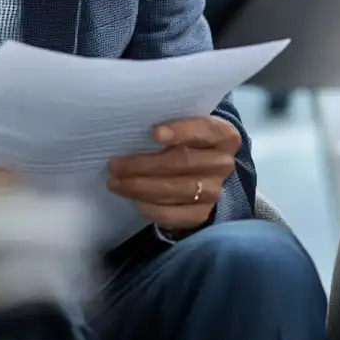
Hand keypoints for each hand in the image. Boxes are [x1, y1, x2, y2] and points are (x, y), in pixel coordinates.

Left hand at [108, 116, 240, 230]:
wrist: (202, 172)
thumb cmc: (186, 142)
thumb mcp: (186, 127)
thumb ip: (171, 125)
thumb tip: (135, 128)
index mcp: (224, 136)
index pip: (204, 130)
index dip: (181, 131)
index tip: (154, 133)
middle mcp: (223, 163)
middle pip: (183, 162)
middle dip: (144, 164)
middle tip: (115, 164)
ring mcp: (215, 191)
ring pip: (176, 189)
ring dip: (140, 187)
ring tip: (116, 182)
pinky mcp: (202, 214)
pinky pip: (174, 213)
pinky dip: (150, 207)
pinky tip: (133, 199)